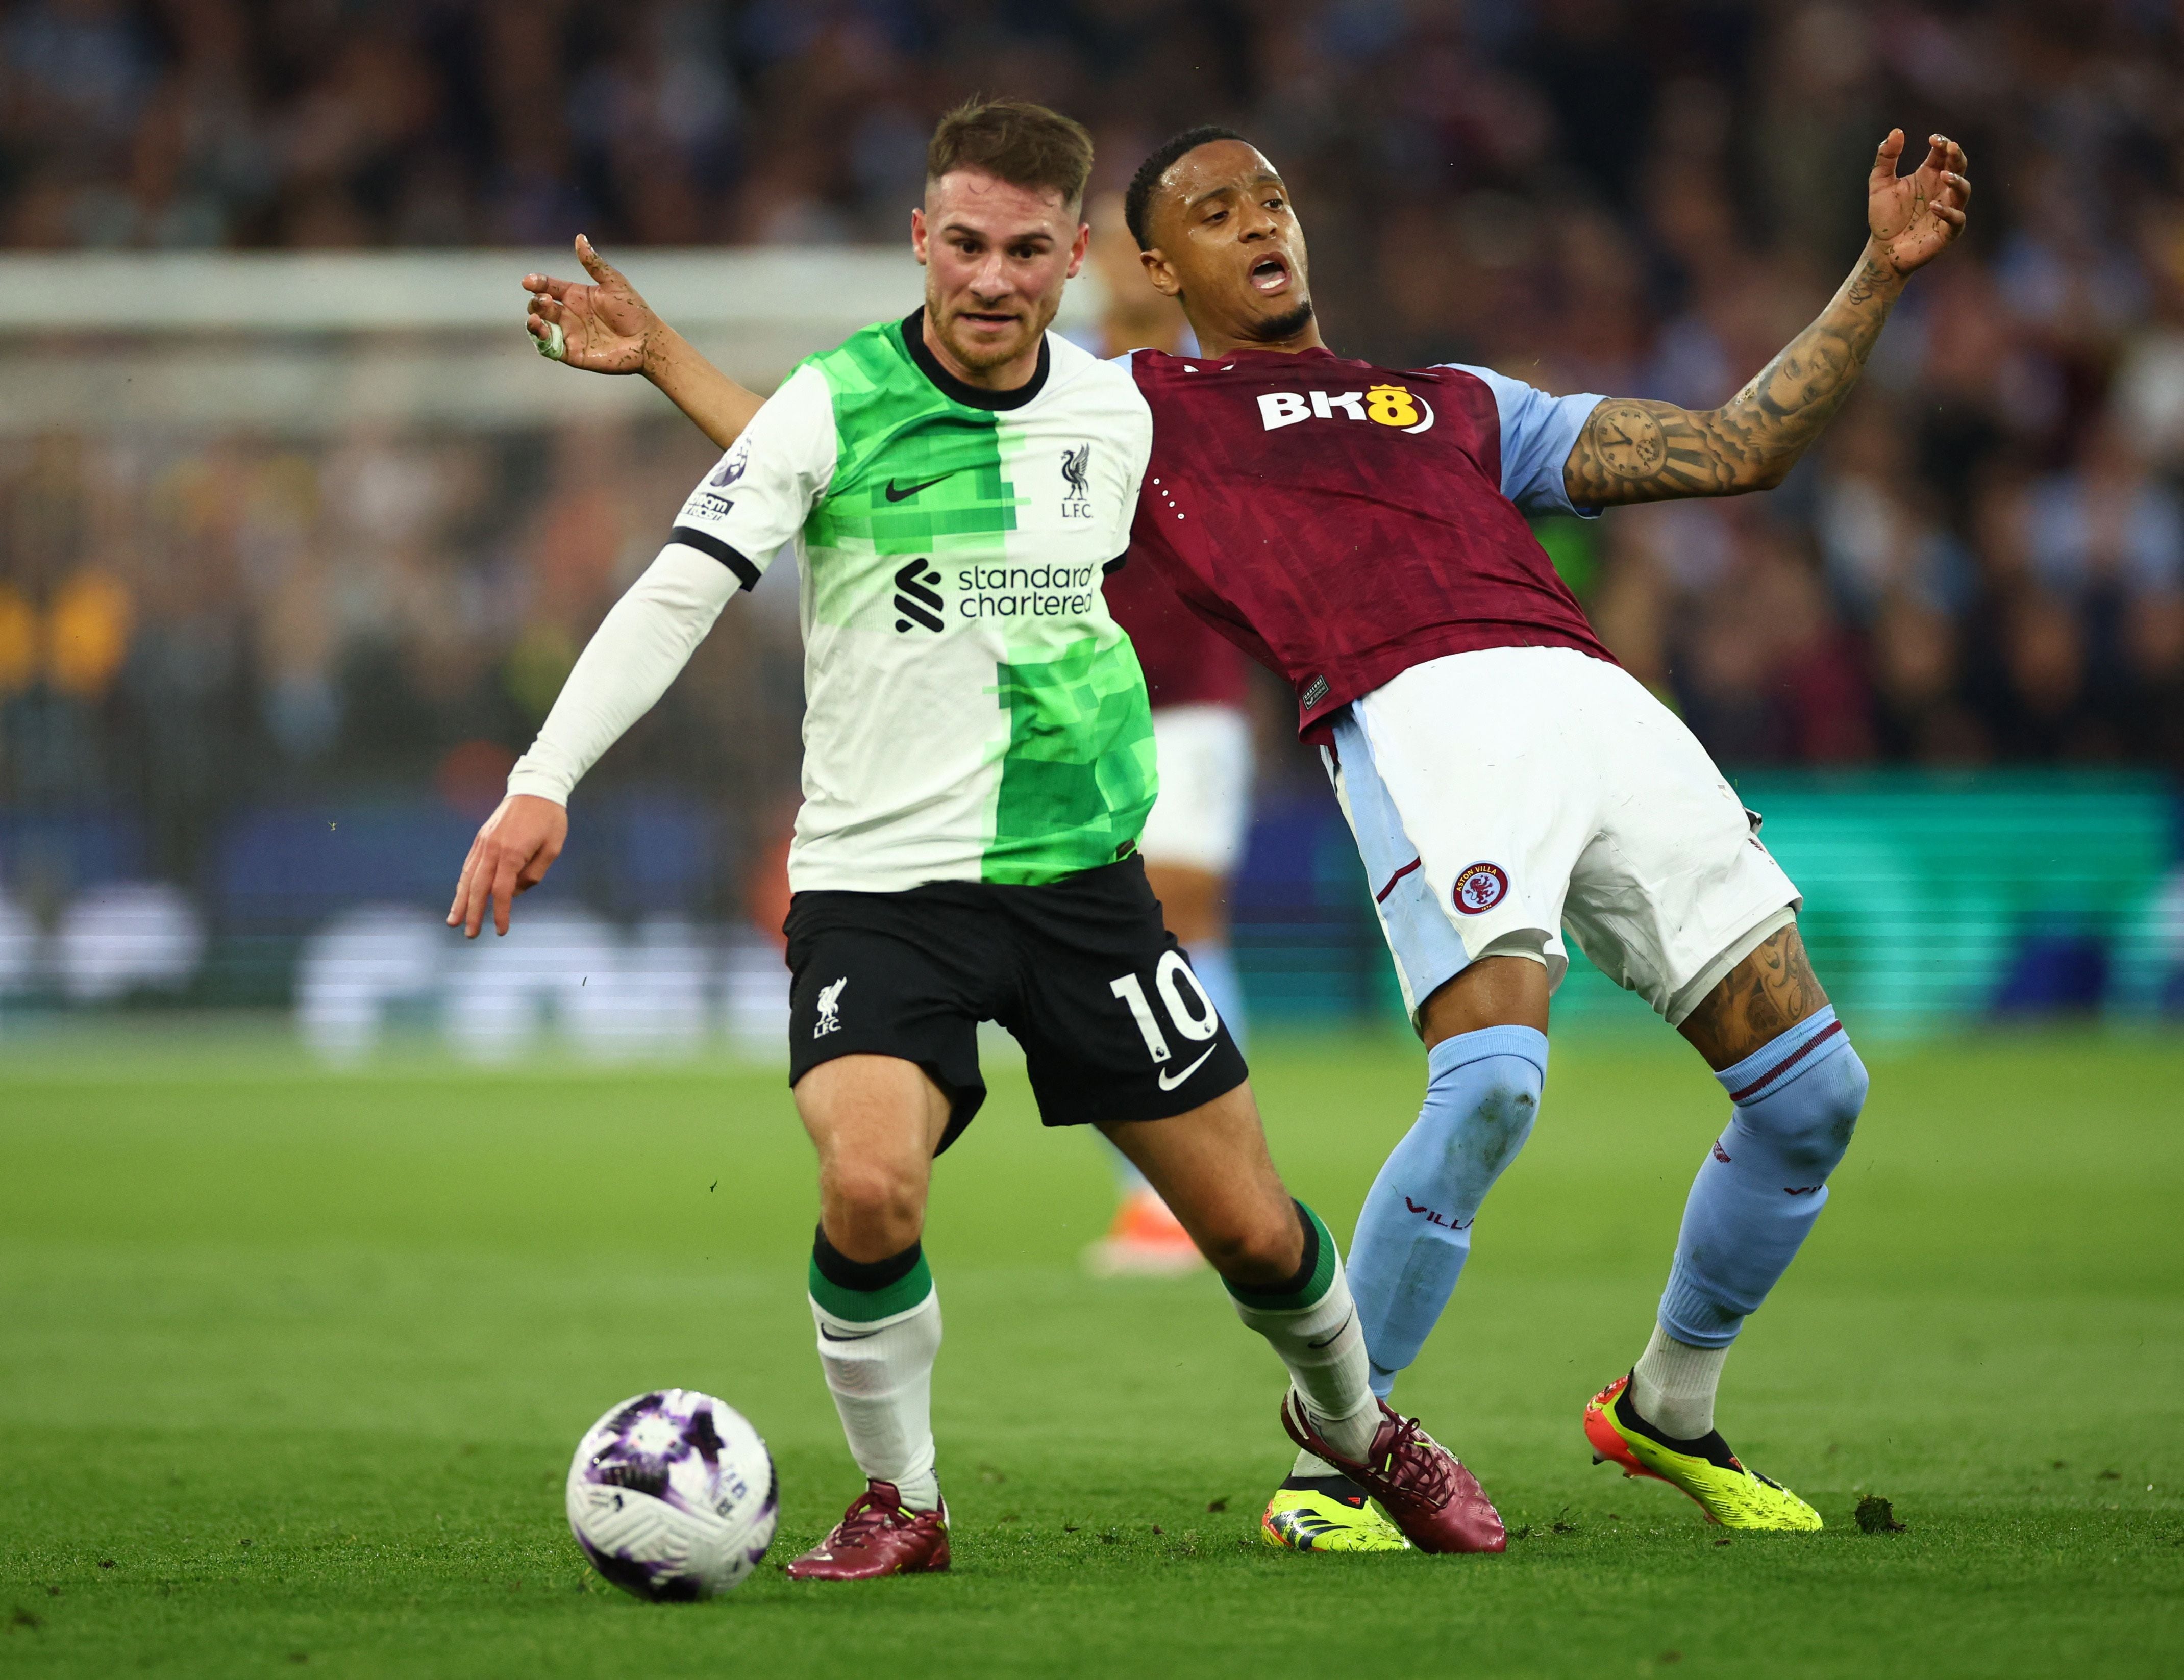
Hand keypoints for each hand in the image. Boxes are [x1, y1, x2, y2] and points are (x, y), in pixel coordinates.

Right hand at [447, 794, 568, 937]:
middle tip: (469, 935)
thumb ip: (534, 874)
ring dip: (460, 901)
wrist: (535, 788)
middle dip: (473, 913)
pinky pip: (469, 865)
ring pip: (468, 877)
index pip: (502, 891)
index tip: (501, 931)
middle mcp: (492, 848)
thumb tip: (515, 892)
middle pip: (479, 888)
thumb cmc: (549, 819)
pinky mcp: (481, 838)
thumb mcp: (552, 848)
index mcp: (511, 853)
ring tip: (453, 921)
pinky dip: (464, 883)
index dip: (501, 913)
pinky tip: (461, 895)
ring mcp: (483, 842)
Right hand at [523, 235, 657, 374]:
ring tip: (535, 318)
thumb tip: (579, 237)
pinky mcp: (572, 353)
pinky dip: (540, 340)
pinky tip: (541, 332)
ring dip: (533, 322)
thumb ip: (594, 264)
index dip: (537, 283)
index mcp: (576, 295)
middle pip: (541, 306)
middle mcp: (569, 314)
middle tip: (544, 301)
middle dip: (536, 302)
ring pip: (540, 327)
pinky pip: (549, 348)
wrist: (646, 341)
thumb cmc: (633, 310)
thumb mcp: (614, 283)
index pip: (549, 286)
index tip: (528, 281)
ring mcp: (569, 334)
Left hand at [1867, 129, 1969, 278]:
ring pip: (1963, 191)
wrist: (1882, 249)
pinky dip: (1948, 212)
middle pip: (1959, 167)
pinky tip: (1934, 206)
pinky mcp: (1947, 231)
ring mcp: (1948, 209)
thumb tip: (1897, 131)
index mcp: (1929, 174)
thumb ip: (1886, 158)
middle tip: (1950, 148)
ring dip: (1957, 181)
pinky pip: (1956, 219)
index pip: (1943, 154)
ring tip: (1944, 175)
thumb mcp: (1879, 183)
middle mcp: (1941, 189)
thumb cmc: (1885, 216)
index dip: (1942, 144)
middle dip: (1957, 156)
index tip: (1933, 139)